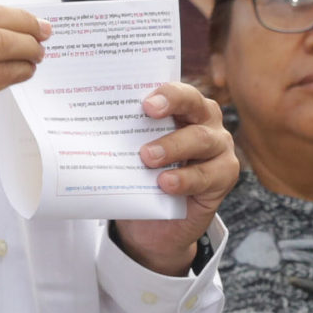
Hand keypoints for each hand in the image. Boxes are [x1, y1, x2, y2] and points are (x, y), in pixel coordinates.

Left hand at [110, 80, 239, 276]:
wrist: (153, 223)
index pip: (178, 90)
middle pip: (195, 105)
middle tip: (147, 114)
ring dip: (173, 146)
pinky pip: (208, 174)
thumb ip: (122, 136)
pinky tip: (166, 184)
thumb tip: (88, 122)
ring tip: (148, 158)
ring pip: (202, 139)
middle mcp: (205, 120)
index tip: (146, 103)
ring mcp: (219, 147)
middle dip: (172, 106)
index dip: (166, 93)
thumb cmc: (142, 176)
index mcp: (182, 107)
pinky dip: (185, 179)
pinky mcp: (225, 175)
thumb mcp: (130, 153)